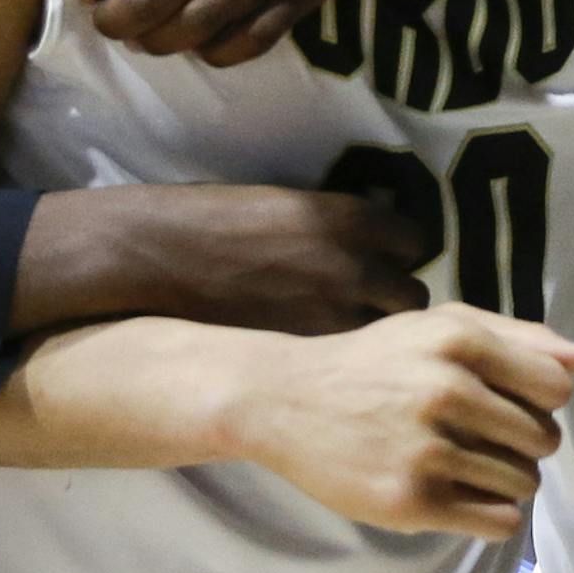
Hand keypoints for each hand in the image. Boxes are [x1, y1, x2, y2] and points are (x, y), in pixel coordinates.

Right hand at [21, 179, 432, 336]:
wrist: (156, 259)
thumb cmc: (212, 221)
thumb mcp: (288, 205)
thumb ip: (336, 226)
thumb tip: (368, 243)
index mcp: (349, 217)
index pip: (417, 240)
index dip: (402, 255)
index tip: (386, 263)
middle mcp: (354, 265)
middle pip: (413, 297)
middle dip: (395, 305)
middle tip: (371, 311)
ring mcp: (333, 316)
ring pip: (389, 340)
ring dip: (377, 340)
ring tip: (352, 344)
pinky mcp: (309, 354)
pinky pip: (350, 366)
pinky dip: (346, 367)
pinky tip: (324, 365)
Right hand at [228, 302, 573, 539]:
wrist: (285, 400)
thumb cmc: (377, 361)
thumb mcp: (442, 328)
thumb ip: (522, 339)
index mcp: (460, 339)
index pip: (557, 389)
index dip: (539, 402)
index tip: (504, 403)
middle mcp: (445, 390)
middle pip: (544, 440)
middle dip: (521, 444)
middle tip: (475, 437)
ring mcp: (425, 449)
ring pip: (523, 484)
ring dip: (504, 482)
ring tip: (460, 465)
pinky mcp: (409, 501)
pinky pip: (498, 523)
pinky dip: (488, 516)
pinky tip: (455, 494)